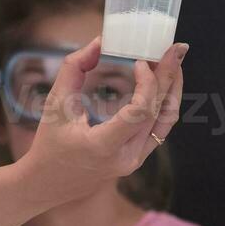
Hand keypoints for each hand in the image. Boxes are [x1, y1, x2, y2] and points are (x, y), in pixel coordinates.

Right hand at [22, 36, 186, 204]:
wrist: (47, 183)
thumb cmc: (49, 143)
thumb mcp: (55, 103)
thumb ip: (73, 68)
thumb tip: (100, 41)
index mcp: (103, 147)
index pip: (139, 113)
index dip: (147, 84)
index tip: (141, 61)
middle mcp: (126, 157)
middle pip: (160, 114)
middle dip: (170, 77)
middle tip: (177, 48)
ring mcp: (135, 160)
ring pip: (166, 122)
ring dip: (172, 90)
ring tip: (174, 61)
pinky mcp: (138, 158)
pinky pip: (160, 129)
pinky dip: (164, 103)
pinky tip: (164, 82)